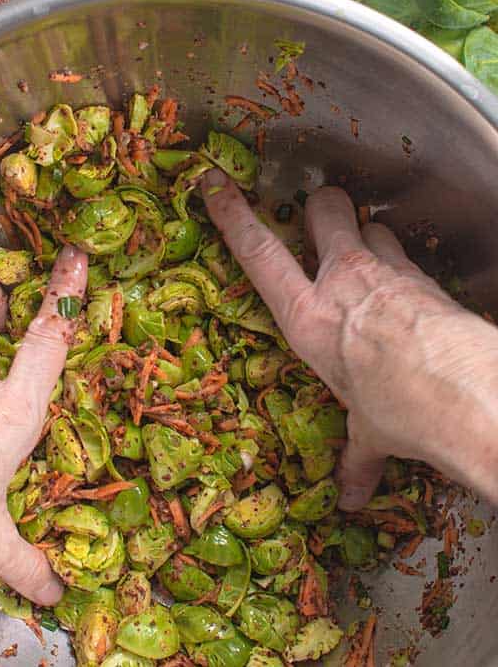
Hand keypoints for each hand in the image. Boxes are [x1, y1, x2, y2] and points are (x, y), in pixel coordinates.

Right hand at [203, 171, 497, 510]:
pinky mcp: (424, 275)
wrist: (464, 390)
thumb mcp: (370, 431)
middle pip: (324, 209)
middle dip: (321, 207)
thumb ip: (358, 454)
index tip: (213, 183)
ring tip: (372, 263)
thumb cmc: (400, 409)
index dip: (232, 215)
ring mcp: (385, 270)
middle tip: (322, 221)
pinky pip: (407, 256)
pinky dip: (406, 270)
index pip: (258, 254)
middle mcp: (341, 280)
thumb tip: (349, 495)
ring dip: (369, 237)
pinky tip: (413, 297)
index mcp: (307, 317)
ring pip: (370, 225)